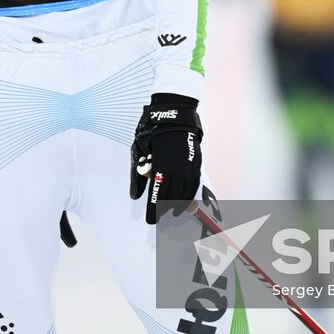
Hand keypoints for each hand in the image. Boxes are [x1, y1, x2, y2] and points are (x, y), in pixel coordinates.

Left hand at [129, 94, 202, 224]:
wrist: (174, 114)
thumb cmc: (153, 132)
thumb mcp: (140, 151)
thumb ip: (138, 175)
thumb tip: (135, 196)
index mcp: (161, 167)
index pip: (158, 195)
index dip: (154, 210)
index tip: (151, 220)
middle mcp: (178, 169)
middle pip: (172, 197)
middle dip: (164, 209)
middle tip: (158, 216)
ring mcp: (189, 166)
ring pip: (185, 193)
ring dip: (178, 205)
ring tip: (172, 212)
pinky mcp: (197, 163)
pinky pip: (194, 185)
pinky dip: (189, 195)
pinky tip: (185, 201)